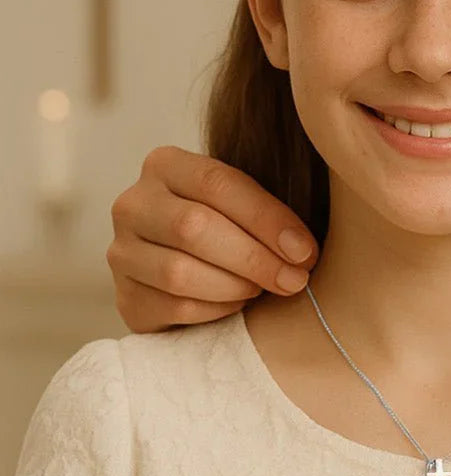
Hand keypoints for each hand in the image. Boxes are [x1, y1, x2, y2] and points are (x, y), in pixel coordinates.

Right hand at [108, 146, 318, 331]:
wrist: (188, 271)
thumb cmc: (230, 229)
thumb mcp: (244, 205)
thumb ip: (268, 212)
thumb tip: (302, 251)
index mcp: (165, 165)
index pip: (217, 183)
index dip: (266, 218)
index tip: (304, 250)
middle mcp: (133, 203)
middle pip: (193, 227)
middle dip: (254, 258)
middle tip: (294, 279)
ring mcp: (121, 251)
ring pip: (179, 272)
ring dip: (234, 286)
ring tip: (263, 289)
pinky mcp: (124, 296)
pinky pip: (173, 307)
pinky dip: (216, 310)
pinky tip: (237, 305)